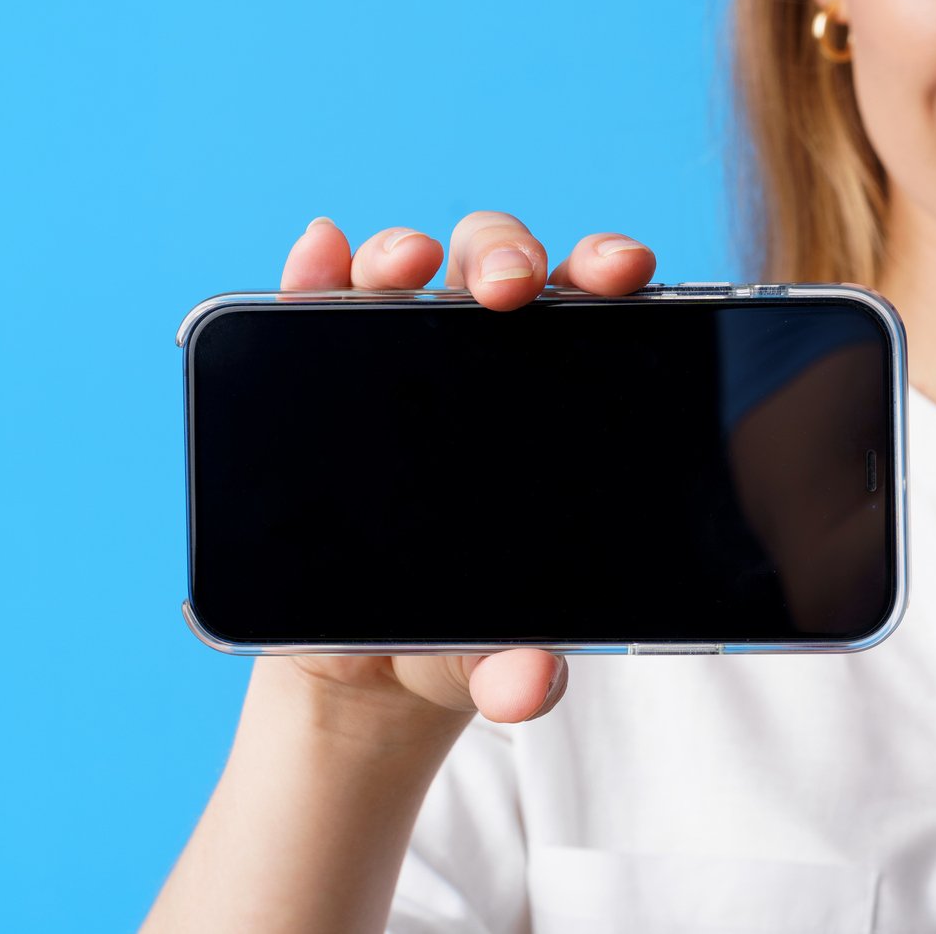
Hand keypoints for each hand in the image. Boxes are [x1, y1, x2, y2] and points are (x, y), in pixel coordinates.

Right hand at [266, 209, 657, 729]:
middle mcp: (476, 354)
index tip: (628, 271)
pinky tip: (318, 253)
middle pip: (497, 265)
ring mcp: (388, 357)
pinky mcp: (307, 377)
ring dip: (401, 250)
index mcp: (555, 392)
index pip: (590, 306)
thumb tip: (531, 685)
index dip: (608, 269)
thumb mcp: (498, 658)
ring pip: (404, 271)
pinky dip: (314, 268)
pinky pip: (310, 306)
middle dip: (508, 252)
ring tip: (402, 263)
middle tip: (511, 287)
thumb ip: (520, 671)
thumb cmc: (467, 628)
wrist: (367, 666)